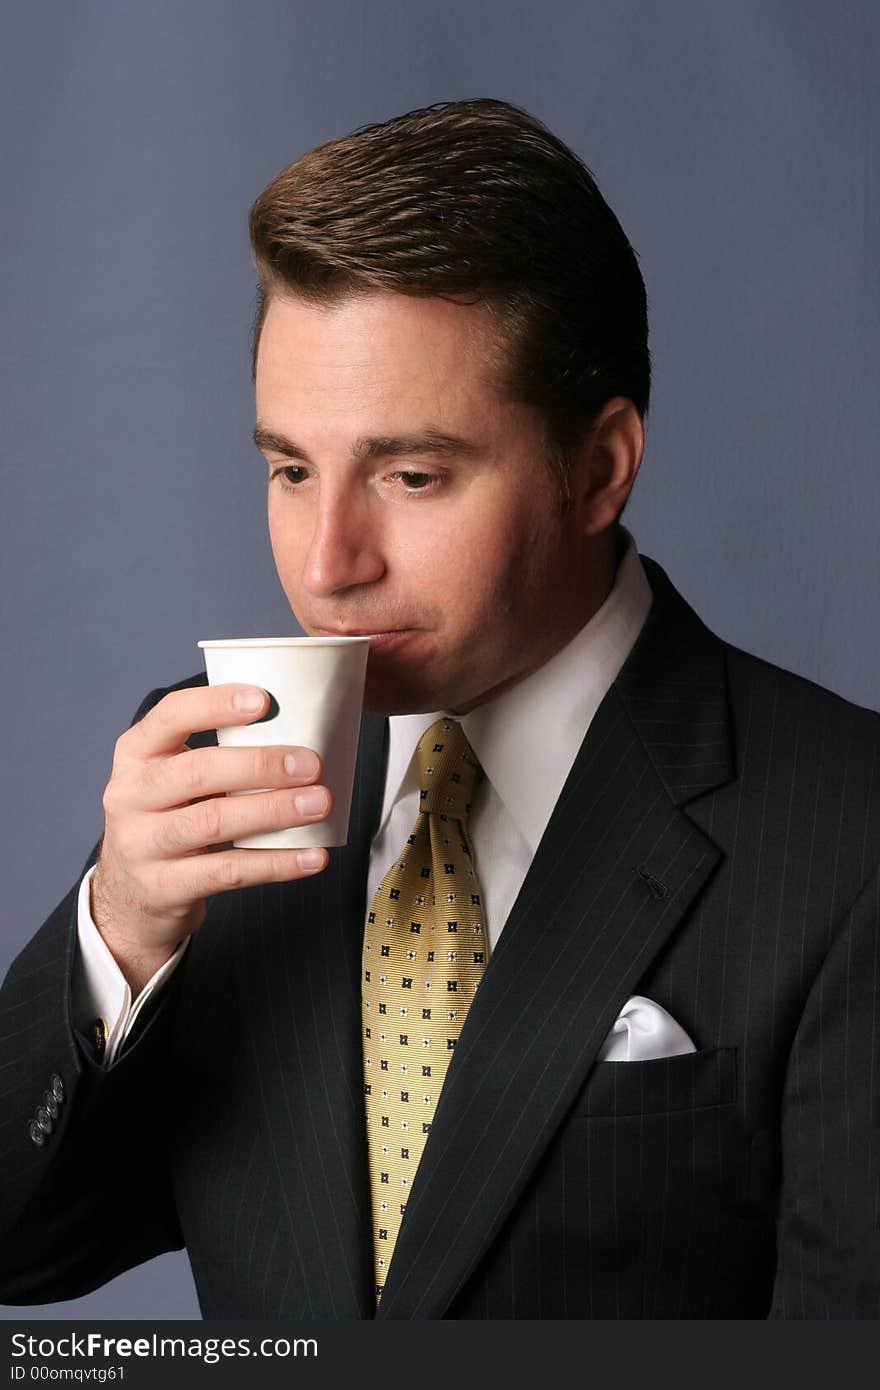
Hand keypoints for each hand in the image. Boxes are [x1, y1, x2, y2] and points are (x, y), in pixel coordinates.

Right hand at [91, 684, 332, 990]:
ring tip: (318, 804)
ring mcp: (141, 845)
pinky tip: (312, 856)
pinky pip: (228, 872)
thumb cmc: (168, 818)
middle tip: (310, 764)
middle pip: (198, 772)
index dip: (215, 704)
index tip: (264, 700)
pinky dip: (276, 862)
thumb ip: (216, 756)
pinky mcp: (163, 887)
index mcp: (135, 754)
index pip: (170, 716)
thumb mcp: (172, 779)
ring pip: (213, 822)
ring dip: (273, 811)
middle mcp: (130, 796)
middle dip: (259, 765)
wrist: (129, 893)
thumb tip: (297, 738)